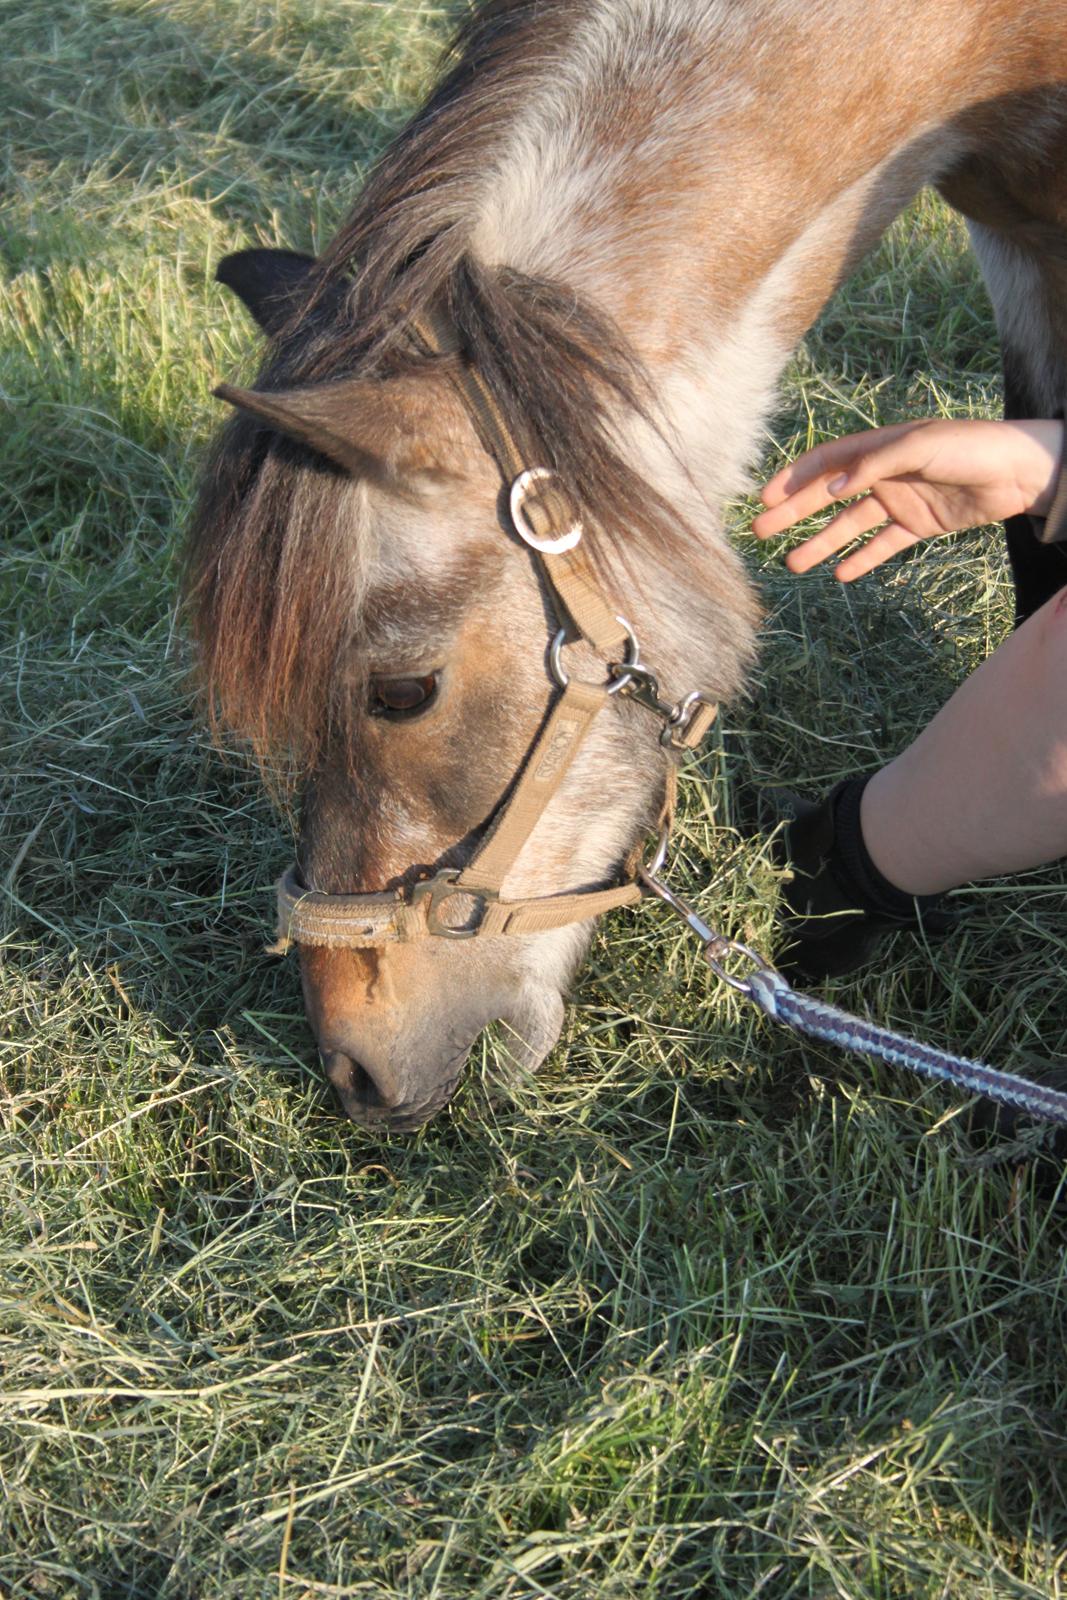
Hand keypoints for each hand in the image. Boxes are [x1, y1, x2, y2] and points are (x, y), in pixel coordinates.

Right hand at [752, 418, 1062, 580]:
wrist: (1019, 471)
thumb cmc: (970, 446)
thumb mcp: (919, 447)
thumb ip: (874, 465)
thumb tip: (831, 486)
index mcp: (878, 448)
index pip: (825, 462)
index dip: (794, 478)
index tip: (767, 497)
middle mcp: (882, 474)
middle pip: (827, 496)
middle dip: (794, 513)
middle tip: (762, 531)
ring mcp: (899, 501)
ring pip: (849, 525)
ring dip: (821, 543)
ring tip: (793, 564)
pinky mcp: (918, 525)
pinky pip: (882, 545)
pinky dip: (862, 558)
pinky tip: (841, 574)